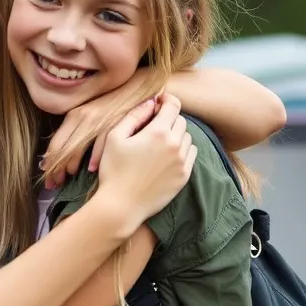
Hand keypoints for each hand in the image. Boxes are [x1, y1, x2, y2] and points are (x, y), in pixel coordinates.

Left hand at [44, 77, 157, 187]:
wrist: (139, 88)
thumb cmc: (115, 103)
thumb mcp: (93, 113)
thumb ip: (79, 129)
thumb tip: (66, 152)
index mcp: (74, 115)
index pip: (55, 142)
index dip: (49, 162)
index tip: (48, 177)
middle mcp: (82, 117)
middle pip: (62, 147)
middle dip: (56, 168)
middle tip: (53, 185)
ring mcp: (98, 120)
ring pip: (78, 147)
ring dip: (71, 165)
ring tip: (67, 179)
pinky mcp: (114, 123)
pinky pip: (101, 143)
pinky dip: (95, 157)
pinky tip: (91, 170)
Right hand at [93, 94, 196, 233]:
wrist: (121, 205)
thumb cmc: (113, 170)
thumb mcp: (114, 137)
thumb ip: (134, 115)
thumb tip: (151, 102)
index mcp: (158, 132)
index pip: (173, 105)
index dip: (166, 99)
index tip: (159, 102)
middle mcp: (175, 144)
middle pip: (181, 120)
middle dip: (169, 118)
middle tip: (154, 125)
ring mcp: (182, 161)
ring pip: (187, 137)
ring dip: (177, 134)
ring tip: (159, 143)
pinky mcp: (184, 176)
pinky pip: (191, 154)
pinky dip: (183, 150)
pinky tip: (167, 156)